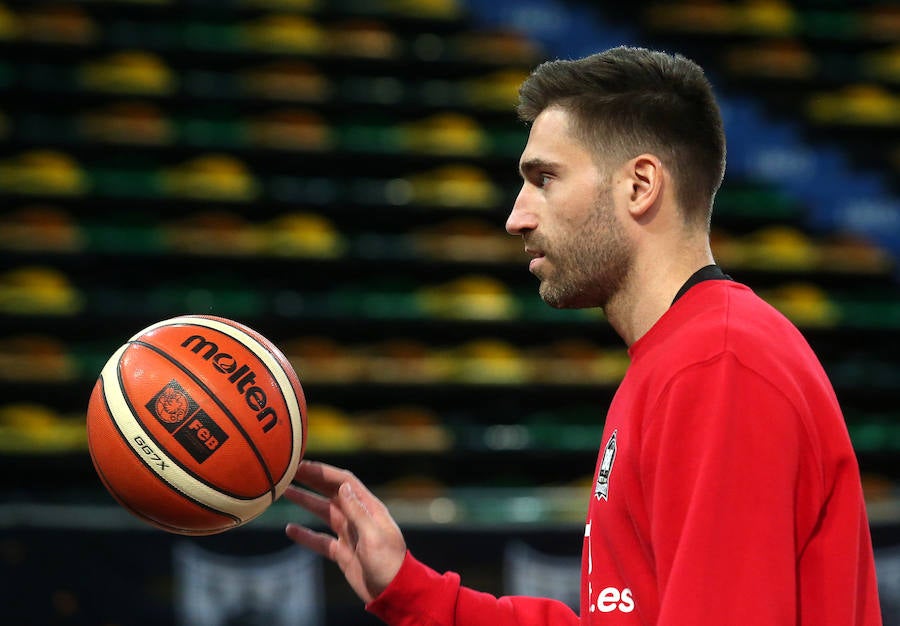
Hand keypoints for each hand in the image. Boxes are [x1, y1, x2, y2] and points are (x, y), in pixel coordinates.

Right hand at [284, 460, 406, 603]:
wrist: (393, 593)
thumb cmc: (389, 563)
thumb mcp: (373, 536)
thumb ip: (357, 512)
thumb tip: (343, 485)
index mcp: (369, 508)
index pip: (344, 482)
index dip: (323, 472)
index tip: (303, 465)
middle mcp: (358, 517)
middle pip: (331, 493)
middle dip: (311, 480)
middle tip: (289, 472)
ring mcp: (350, 534)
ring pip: (323, 513)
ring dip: (305, 502)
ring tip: (285, 492)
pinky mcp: (343, 552)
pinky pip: (320, 540)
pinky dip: (305, 535)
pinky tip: (290, 529)